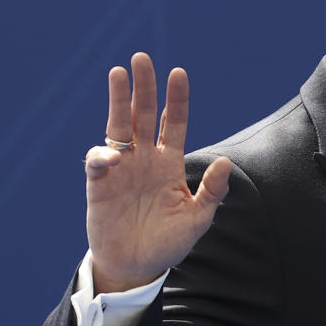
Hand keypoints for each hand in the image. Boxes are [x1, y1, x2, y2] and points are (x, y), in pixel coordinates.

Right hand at [84, 52, 231, 292]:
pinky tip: (111, 155)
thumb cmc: (169, 242)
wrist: (138, 267)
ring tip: (117, 73)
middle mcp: (145, 159)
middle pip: (144, 114)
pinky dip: (102, 155)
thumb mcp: (198, 218)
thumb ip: (212, 191)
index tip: (179, 73)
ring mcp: (121, 169)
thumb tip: (227, 162)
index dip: (176, 99)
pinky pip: (98, 163)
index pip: (174, 122)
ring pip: (118, 127)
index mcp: (169, 162)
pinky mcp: (100, 186)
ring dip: (118, 101)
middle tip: (141, 58)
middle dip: (144, 87)